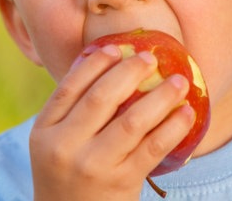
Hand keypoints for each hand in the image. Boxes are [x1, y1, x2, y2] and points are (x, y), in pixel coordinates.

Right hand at [29, 46, 194, 200]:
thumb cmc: (65, 171)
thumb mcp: (53, 142)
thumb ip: (72, 109)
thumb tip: (108, 66)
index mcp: (44, 130)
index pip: (69, 87)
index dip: (94, 63)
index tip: (116, 48)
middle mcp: (65, 146)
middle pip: (101, 98)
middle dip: (129, 72)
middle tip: (150, 58)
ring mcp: (94, 166)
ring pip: (132, 121)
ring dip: (160, 96)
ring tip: (179, 80)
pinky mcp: (121, 183)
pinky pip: (153, 148)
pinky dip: (173, 127)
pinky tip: (187, 113)